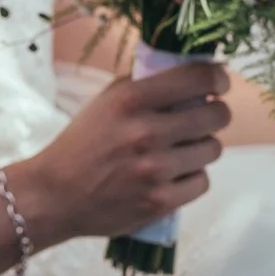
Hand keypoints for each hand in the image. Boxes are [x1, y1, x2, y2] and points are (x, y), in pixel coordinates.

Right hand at [6, 62, 232, 247]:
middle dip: (215, 113)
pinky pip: (202, 181)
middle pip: (216, 115)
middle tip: (205, 117)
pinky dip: (192, 178)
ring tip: (182, 149)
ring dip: (202, 147)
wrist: (55, 194)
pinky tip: (175, 174)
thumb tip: (193, 73)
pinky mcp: (159, 201)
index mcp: (131, 100)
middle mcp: (145, 133)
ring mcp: (154, 170)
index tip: (218, 83)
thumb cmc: (83, 143)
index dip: (218, 79)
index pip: (199, 78)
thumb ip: (146, 85)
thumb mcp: (106, 101)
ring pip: (212, 149)